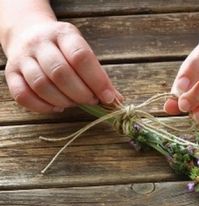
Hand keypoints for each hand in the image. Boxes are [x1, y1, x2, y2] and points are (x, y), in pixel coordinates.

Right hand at [3, 19, 121, 112]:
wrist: (29, 34)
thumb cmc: (63, 49)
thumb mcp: (82, 52)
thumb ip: (99, 75)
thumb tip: (116, 100)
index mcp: (63, 34)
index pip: (80, 57)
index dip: (97, 81)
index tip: (108, 97)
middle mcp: (40, 43)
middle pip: (60, 73)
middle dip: (81, 94)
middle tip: (91, 101)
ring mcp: (23, 58)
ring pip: (41, 85)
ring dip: (63, 101)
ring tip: (74, 103)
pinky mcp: (11, 73)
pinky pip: (23, 95)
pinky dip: (42, 107)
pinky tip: (56, 107)